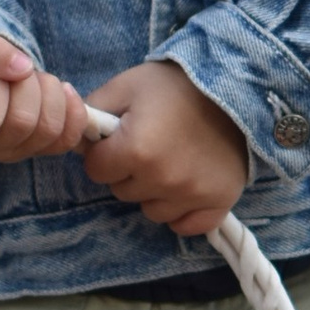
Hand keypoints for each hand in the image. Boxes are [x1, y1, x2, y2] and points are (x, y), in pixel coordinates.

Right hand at [0, 26, 91, 165]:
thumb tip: (23, 67)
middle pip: (23, 122)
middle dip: (27, 84)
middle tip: (14, 70)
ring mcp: (12, 154)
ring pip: (49, 129)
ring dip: (50, 93)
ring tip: (31, 78)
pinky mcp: (38, 150)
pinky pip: (68, 138)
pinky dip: (72, 109)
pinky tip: (61, 90)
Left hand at [83, 60, 251, 238]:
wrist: (237, 85)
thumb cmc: (177, 84)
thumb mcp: (128, 85)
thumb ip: (93, 109)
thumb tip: (73, 131)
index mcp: (136, 150)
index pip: (96, 170)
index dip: (104, 152)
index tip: (121, 137)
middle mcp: (162, 179)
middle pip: (122, 191)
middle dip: (129, 170)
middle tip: (151, 142)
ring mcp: (192, 194)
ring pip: (151, 210)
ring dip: (155, 191)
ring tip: (173, 159)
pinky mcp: (219, 203)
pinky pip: (186, 226)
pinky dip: (183, 211)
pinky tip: (187, 186)